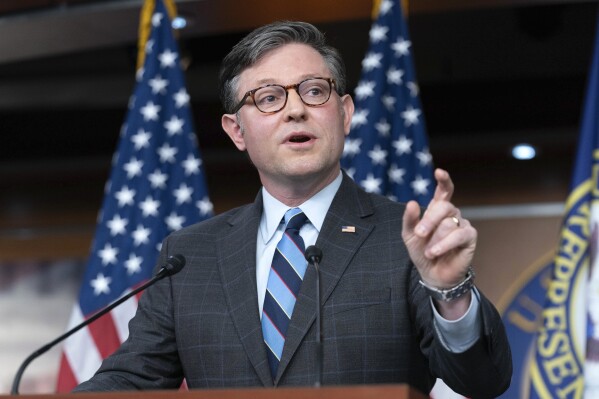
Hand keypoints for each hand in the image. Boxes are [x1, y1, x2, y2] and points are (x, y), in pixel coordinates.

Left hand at [402, 169, 476, 315]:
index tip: (439, 172)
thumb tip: (412, 202)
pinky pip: (458, 235)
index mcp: (437, 209)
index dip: (443, 180)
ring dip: (435, 240)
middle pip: (444, 206)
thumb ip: (409, 219)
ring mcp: (462, 224)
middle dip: (429, 221)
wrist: (432, 274)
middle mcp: (452, 213)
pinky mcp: (470, 237)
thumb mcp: (409, 235)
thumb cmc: (421, 252)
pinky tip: (434, 252)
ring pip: (448, 223)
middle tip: (419, 234)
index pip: (444, 190)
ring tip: (429, 251)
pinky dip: (444, 244)